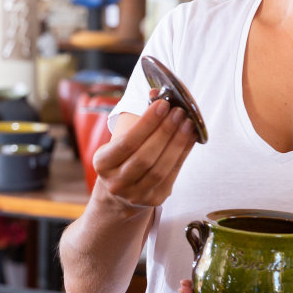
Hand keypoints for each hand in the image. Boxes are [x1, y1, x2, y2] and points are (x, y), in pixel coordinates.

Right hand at [91, 96, 197, 210]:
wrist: (119, 193)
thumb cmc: (121, 159)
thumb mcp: (118, 142)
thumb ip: (137, 121)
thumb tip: (156, 94)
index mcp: (102, 164)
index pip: (126, 143)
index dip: (146, 123)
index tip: (162, 104)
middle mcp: (116, 182)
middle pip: (145, 156)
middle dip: (165, 131)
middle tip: (178, 112)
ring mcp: (135, 194)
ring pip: (161, 167)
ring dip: (177, 142)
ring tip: (187, 123)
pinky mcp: (154, 199)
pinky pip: (172, 174)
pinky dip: (183, 153)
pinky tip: (189, 138)